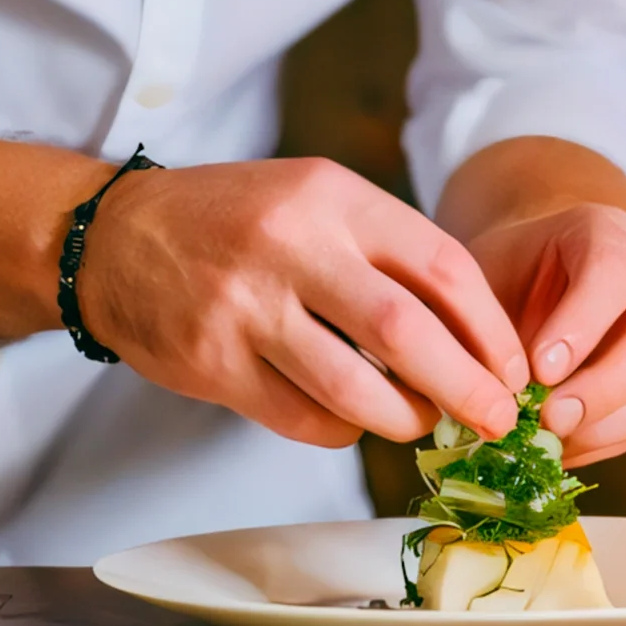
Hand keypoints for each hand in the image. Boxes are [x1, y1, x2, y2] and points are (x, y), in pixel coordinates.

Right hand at [78, 157, 528, 447]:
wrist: (113, 238)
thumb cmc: (234, 221)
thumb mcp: (313, 199)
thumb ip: (384, 251)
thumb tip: (471, 337)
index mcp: (331, 195)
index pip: (441, 266)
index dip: (490, 329)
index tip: (511, 370)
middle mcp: (291, 245)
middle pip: (407, 333)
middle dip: (466, 389)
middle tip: (494, 422)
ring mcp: (246, 307)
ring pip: (354, 390)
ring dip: (404, 420)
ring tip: (421, 423)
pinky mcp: (213, 361)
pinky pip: (302, 418)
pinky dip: (341, 429)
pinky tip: (348, 419)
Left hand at [467, 201, 625, 466]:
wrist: (528, 284)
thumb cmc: (504, 276)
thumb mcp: (484, 275)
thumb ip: (484, 320)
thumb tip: (476, 388)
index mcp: (606, 236)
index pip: (612, 272)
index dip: (581, 324)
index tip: (541, 370)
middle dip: (607, 386)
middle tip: (551, 418)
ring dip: (609, 424)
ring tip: (548, 439)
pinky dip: (601, 443)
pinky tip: (555, 447)